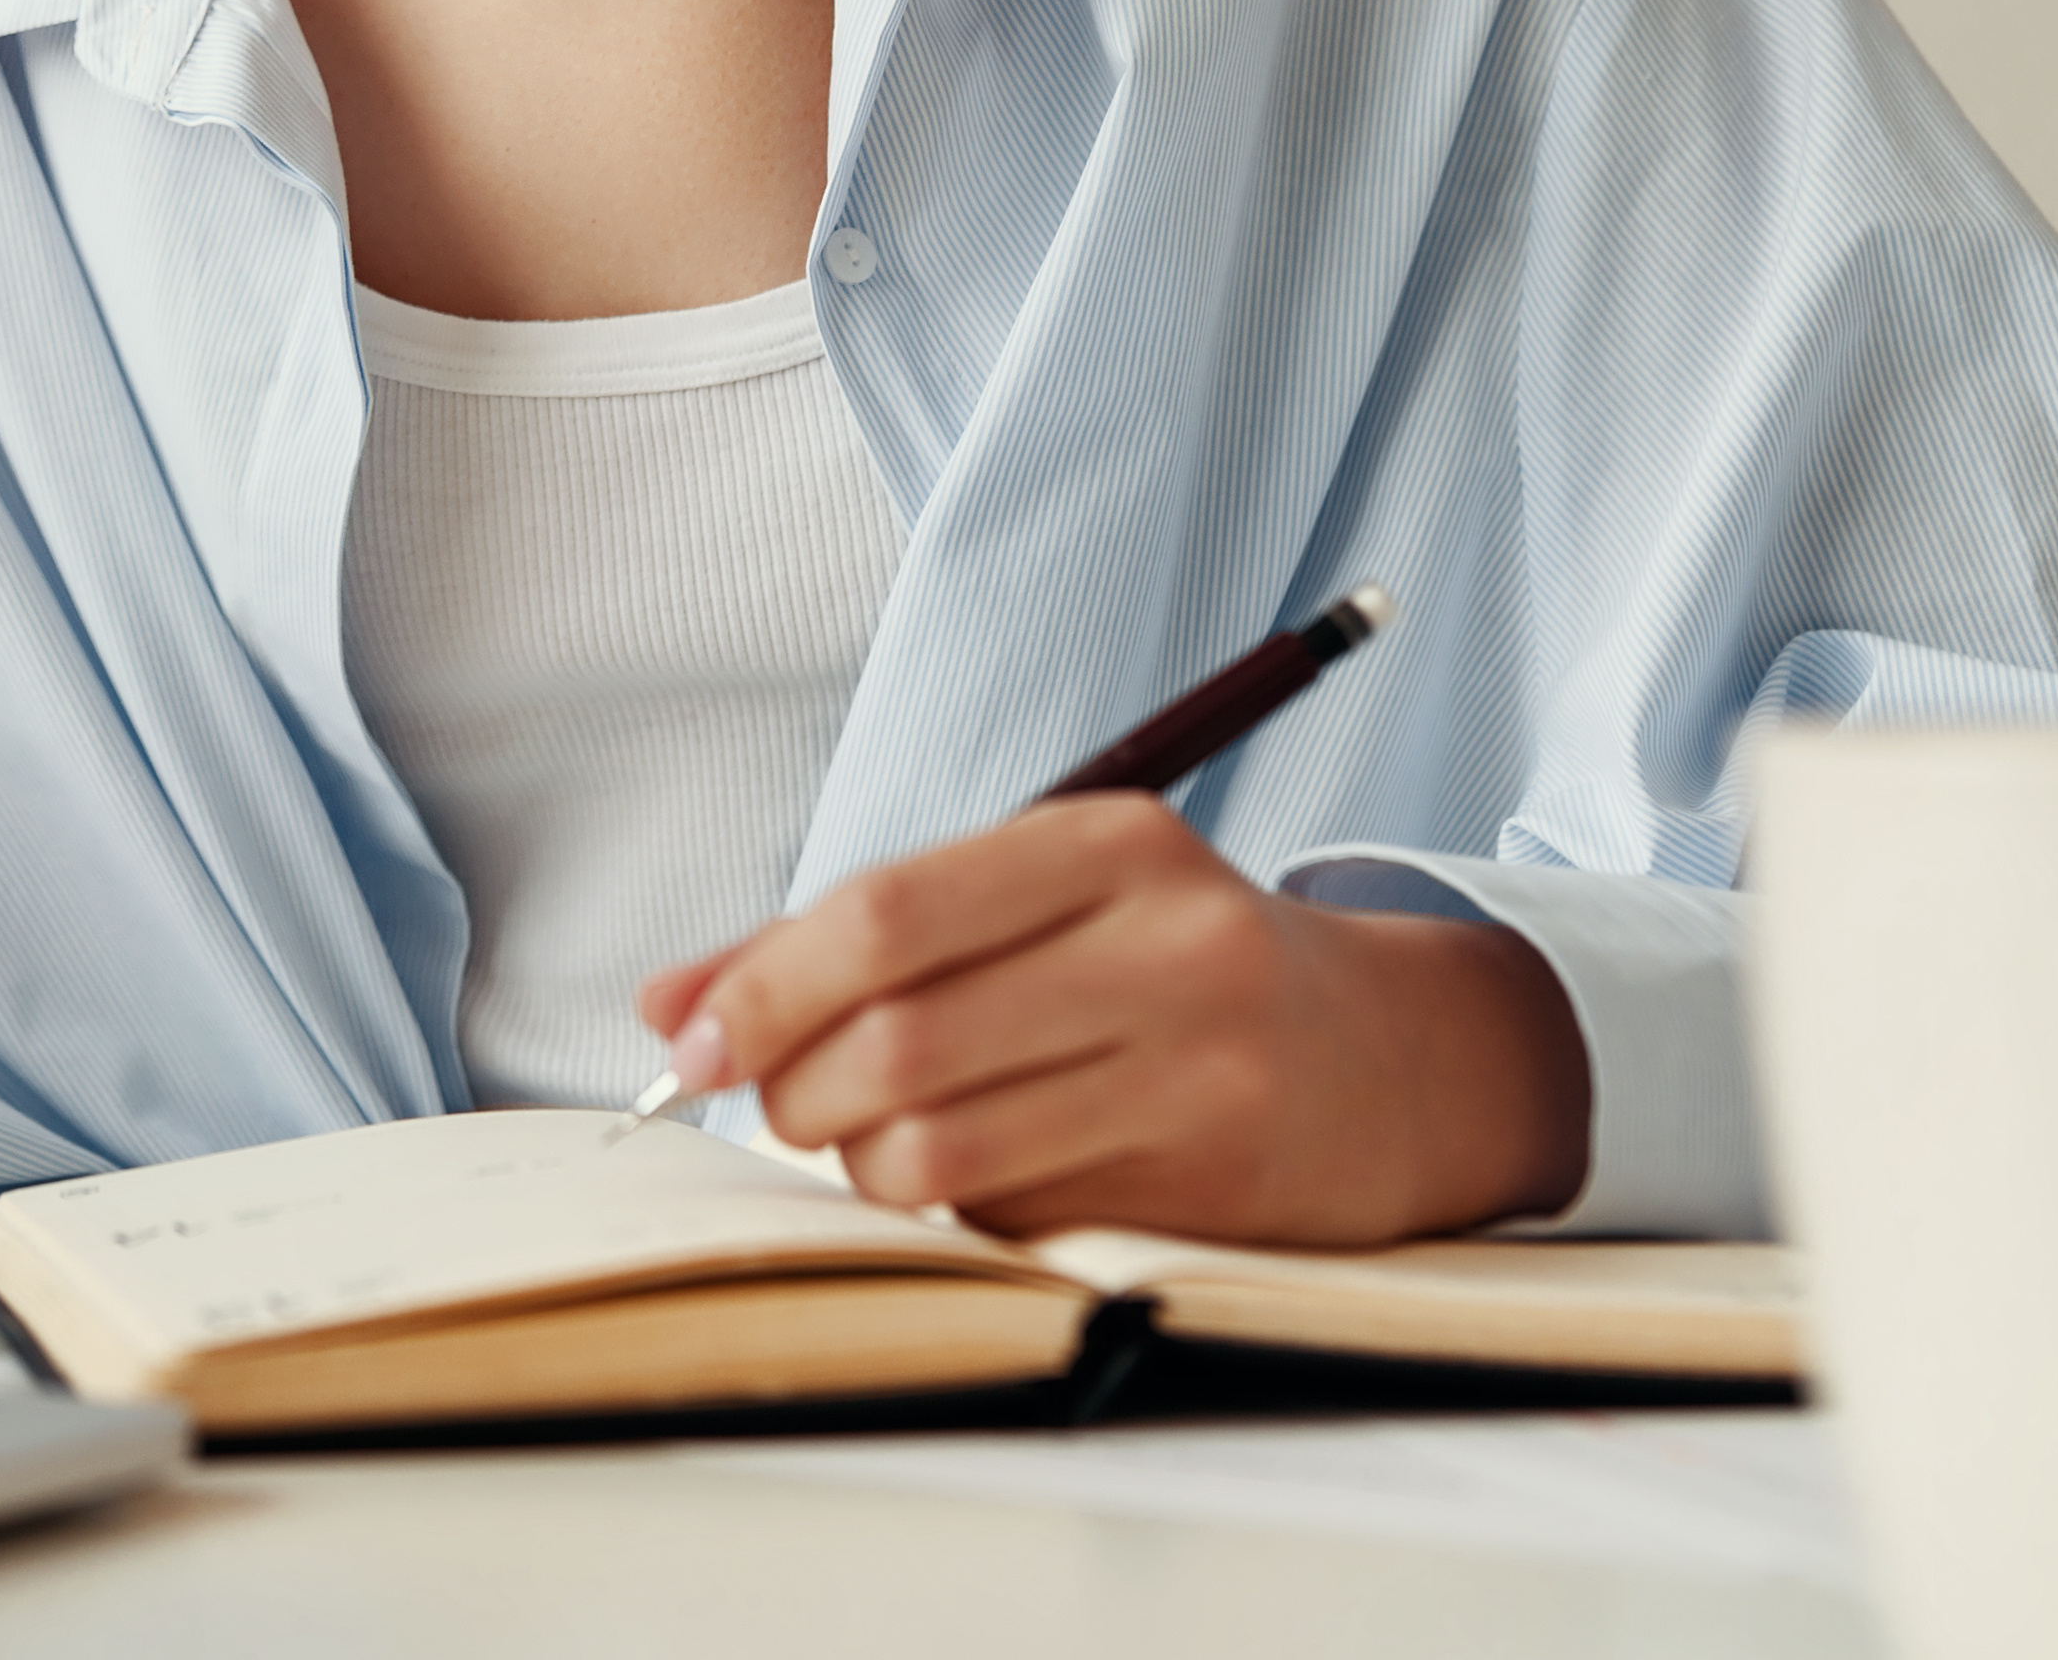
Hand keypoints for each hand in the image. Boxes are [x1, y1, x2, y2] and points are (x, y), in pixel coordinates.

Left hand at [635, 796, 1589, 1245]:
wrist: (1391, 1061)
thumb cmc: (1160, 967)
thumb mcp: (1028, 905)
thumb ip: (840, 942)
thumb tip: (666, 1004)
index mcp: (1107, 842)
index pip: (886, 914)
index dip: (765, 988)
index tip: (695, 1040)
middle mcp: (1169, 946)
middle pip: (901, 1037)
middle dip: (796, 1088)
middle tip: (781, 1102)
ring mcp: (1204, 1070)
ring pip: (941, 1146)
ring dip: (860, 1163)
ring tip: (871, 1142)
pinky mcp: (1218, 1183)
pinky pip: (1014, 1215)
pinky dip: (954, 1211)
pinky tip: (980, 1176)